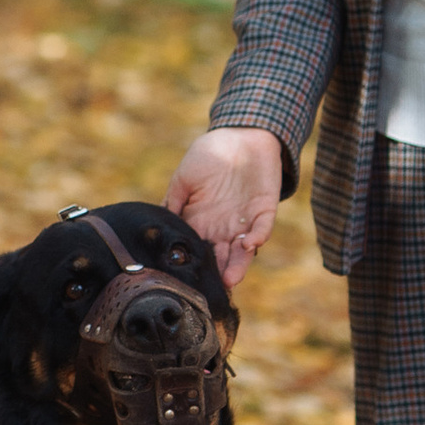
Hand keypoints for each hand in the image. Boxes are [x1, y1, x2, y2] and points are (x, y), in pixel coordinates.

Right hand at [165, 128, 286, 289]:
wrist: (241, 135)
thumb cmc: (208, 155)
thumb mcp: (184, 178)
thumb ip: (173, 202)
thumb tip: (158, 226)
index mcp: (201, 221)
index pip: (197, 250)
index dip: (194, 265)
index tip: (187, 281)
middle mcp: (223, 227)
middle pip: (221, 257)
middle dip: (217, 273)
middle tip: (211, 290)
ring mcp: (246, 221)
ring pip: (242, 250)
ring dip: (238, 265)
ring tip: (231, 279)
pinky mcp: (265, 210)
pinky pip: (263, 228)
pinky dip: (258, 237)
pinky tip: (250, 245)